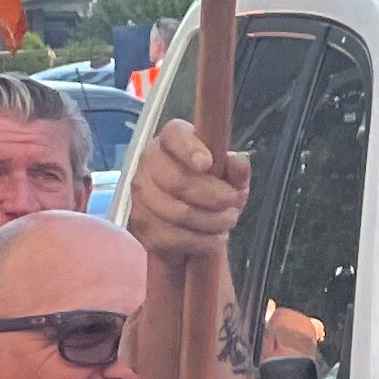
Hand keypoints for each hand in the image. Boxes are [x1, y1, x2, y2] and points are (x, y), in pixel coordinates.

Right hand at [122, 124, 249, 270]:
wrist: (190, 220)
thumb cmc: (210, 189)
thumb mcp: (230, 178)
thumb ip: (237, 170)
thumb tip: (237, 163)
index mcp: (172, 141)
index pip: (175, 136)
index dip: (190, 150)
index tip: (208, 163)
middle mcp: (149, 162)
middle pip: (179, 181)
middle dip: (214, 197)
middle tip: (233, 204)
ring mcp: (141, 195)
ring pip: (178, 213)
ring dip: (211, 222)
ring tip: (226, 222)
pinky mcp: (141, 225)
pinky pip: (174, 238)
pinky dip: (201, 242)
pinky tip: (213, 238)